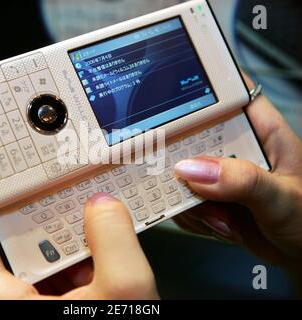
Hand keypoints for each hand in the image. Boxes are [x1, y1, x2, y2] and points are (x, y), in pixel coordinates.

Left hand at [0, 193, 158, 299]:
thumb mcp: (122, 293)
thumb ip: (115, 239)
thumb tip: (105, 205)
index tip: (7, 178)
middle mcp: (3, 304)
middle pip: (8, 244)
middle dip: (40, 217)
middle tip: (63, 194)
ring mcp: (24, 310)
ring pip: (35, 263)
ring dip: (64, 243)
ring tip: (88, 222)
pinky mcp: (47, 314)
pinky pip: (52, 283)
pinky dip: (74, 267)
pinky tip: (100, 259)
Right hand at [173, 76, 301, 288]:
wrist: (300, 256)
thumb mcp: (280, 198)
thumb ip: (242, 180)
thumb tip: (191, 168)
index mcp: (261, 131)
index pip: (229, 93)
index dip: (202, 88)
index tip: (170, 95)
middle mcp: (235, 148)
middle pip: (193, 133)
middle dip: (181, 157)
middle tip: (181, 177)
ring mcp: (219, 173)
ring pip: (183, 170)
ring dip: (189, 196)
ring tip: (219, 215)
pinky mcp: (209, 196)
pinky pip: (183, 197)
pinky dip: (190, 215)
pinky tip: (216, 224)